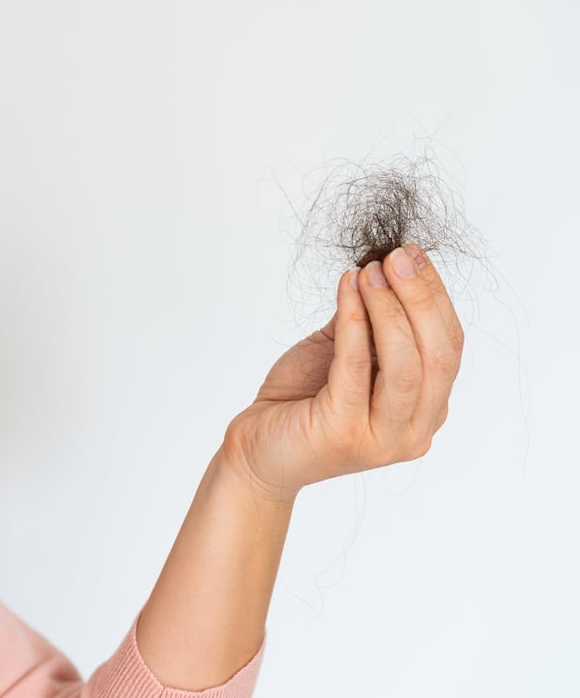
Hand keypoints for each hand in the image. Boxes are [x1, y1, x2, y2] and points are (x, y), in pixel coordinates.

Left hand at [224, 244, 463, 501]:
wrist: (256, 451)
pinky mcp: (344, 432)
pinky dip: (353, 322)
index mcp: (426, 410)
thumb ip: (370, 323)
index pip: (449, 347)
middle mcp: (414, 430)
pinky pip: (356, 367)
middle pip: (437, 354)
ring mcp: (382, 437)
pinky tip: (346, 289)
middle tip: (396, 256)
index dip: (436, 296)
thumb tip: (384, 268)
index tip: (412, 254)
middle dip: (420, 297)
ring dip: (389, 308)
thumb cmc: (302, 401)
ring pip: (405, 364)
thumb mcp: (344, 354)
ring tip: (370, 270)